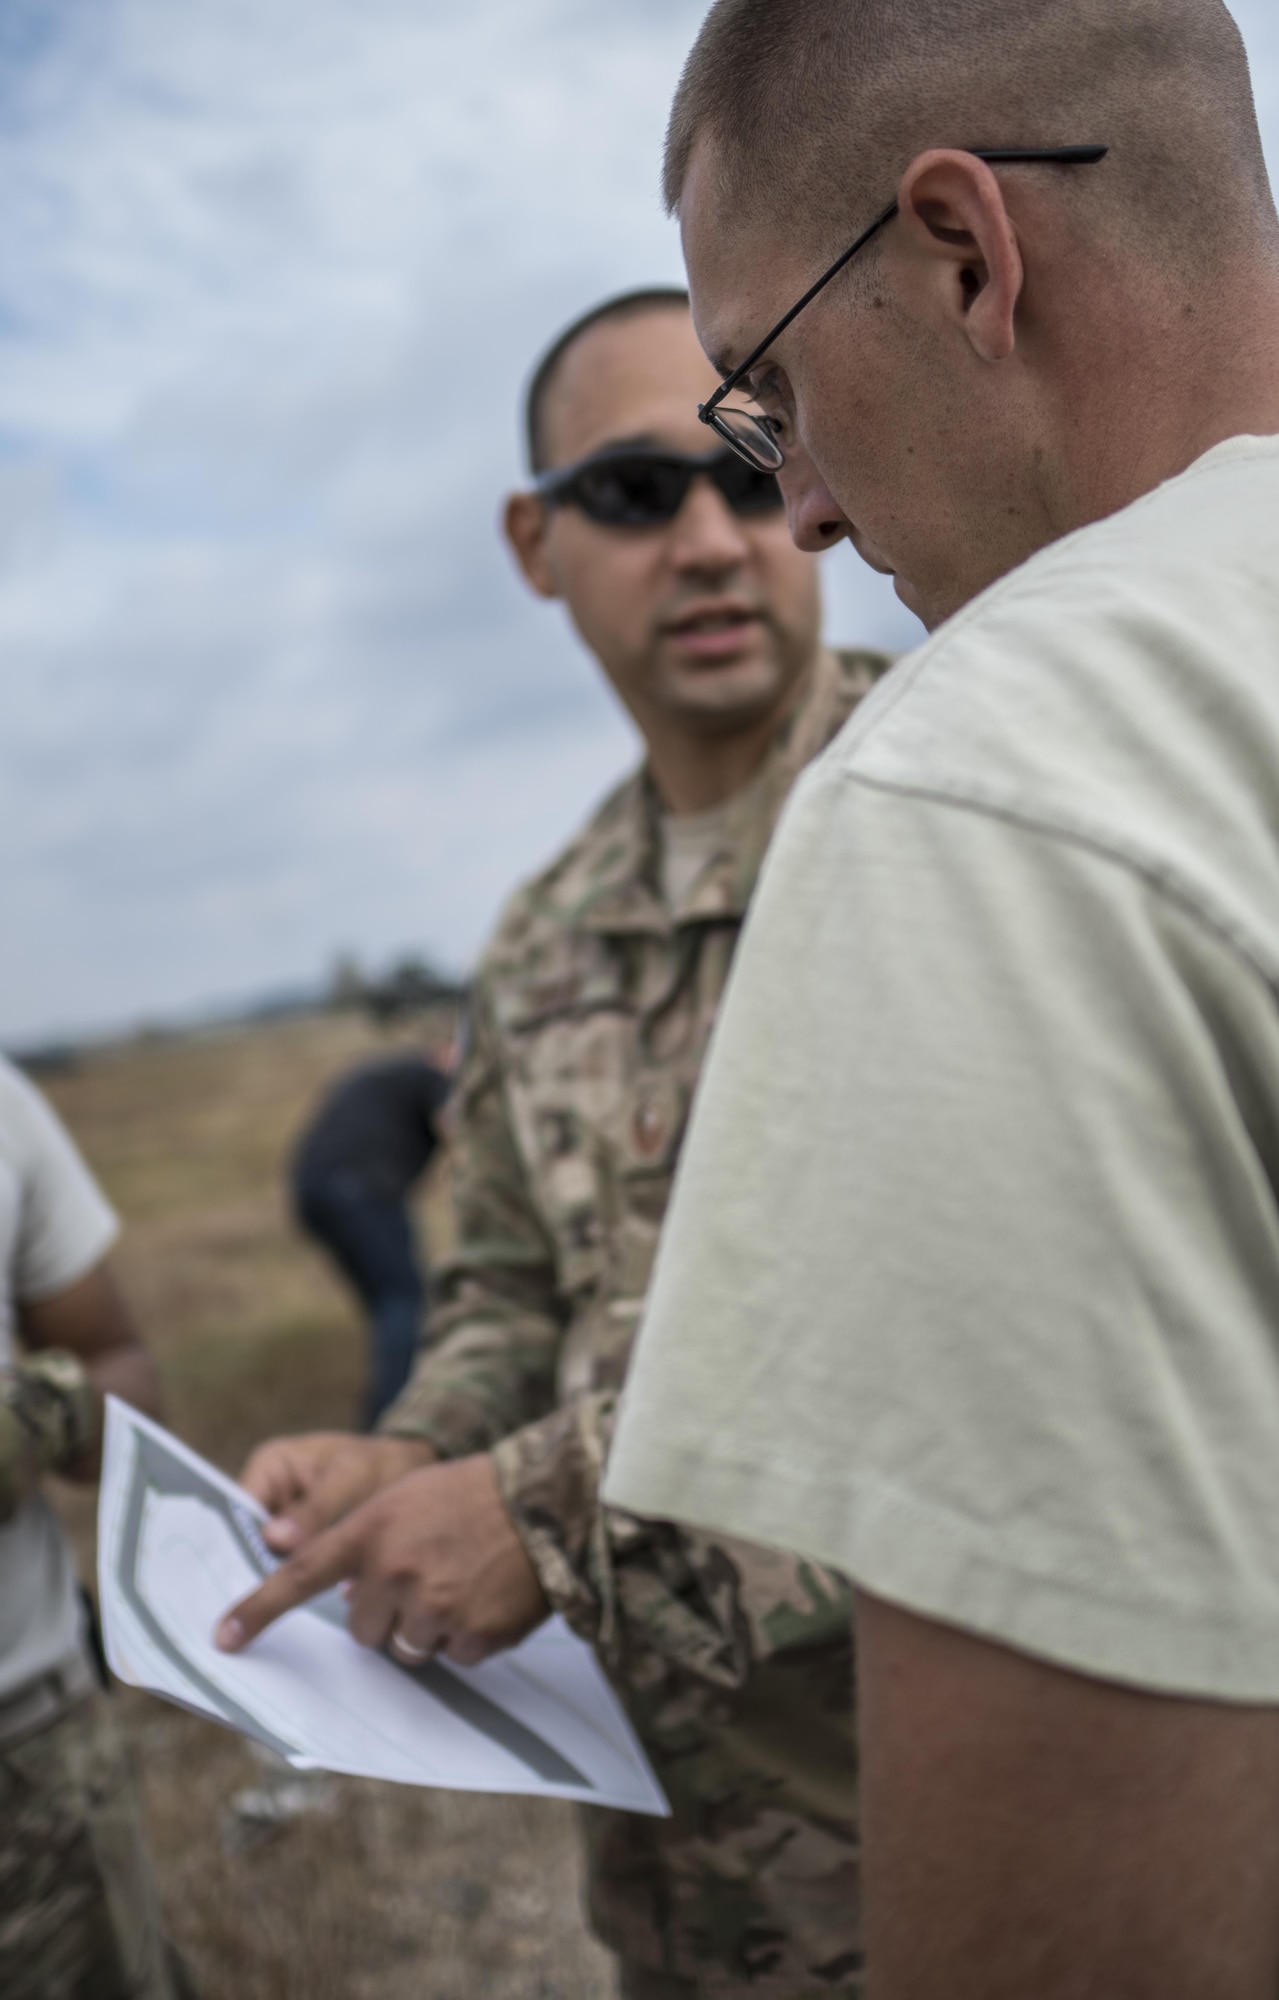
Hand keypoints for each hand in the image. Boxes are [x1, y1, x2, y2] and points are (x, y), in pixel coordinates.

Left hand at [216, 1453, 548, 1667]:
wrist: (547, 1500)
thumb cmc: (472, 1495)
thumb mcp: (406, 1500)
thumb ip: (368, 1546)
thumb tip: (352, 1604)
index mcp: (372, 1531)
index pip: (301, 1575)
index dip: (259, 1610)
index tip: (223, 1638)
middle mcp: (394, 1572)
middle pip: (363, 1629)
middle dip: (388, 1612)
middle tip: (427, 1573)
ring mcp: (434, 1606)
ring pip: (407, 1649)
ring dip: (428, 1627)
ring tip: (463, 1581)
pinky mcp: (473, 1636)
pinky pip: (453, 1657)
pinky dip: (468, 1635)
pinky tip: (488, 1596)